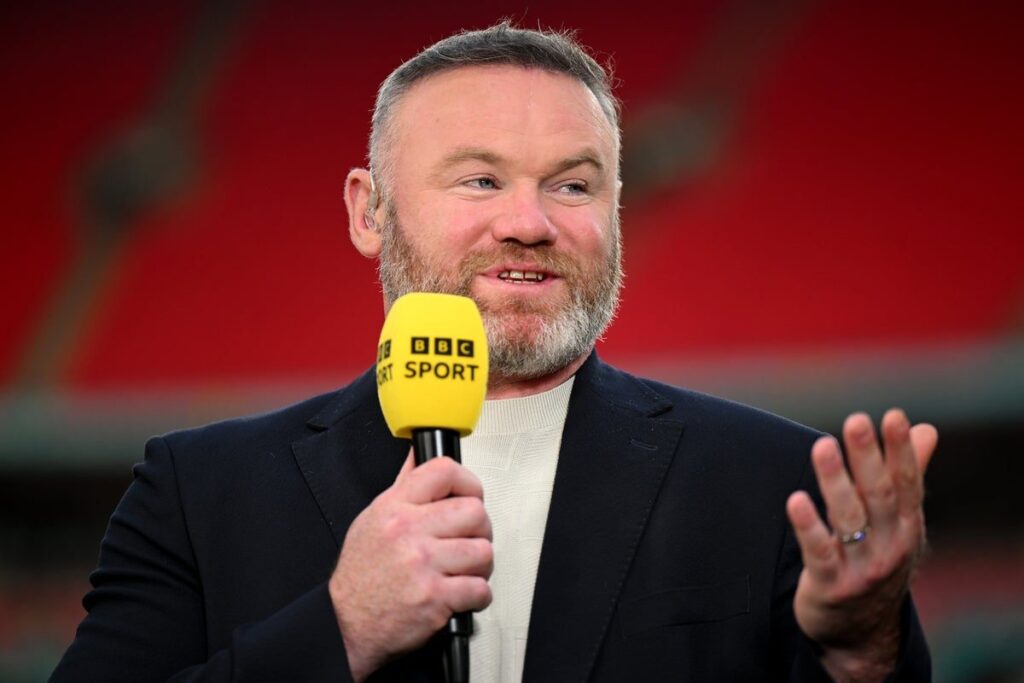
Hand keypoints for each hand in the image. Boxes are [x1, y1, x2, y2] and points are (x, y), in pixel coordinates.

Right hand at [329, 453, 492, 680]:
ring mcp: (423, 565)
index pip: (444, 471)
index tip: (471, 495)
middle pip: (475, 511)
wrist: (345, 623)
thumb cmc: (360, 574)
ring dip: (480, 566)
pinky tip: (462, 594)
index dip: (468, 482)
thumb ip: (403, 486)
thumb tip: (418, 455)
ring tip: (464, 570)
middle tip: (469, 540)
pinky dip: (478, 596)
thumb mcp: (373, 518)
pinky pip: (480, 589)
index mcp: (395, 507)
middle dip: (480, 529)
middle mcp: (409, 531)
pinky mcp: (434, 598)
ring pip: (483, 551)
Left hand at [786, 409, 937, 680]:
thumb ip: (908, 475)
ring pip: (849, 519)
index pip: (907, 483)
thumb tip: (926, 428)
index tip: (893, 416)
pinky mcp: (830, 585)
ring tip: (823, 445)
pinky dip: (808, 526)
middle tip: (856, 421)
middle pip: (879, 495)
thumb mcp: (898, 523)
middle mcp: (890, 546)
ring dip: (835, 481)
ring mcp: (862, 568)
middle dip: (868, 457)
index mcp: (907, 526)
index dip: (901, 450)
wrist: (860, 632)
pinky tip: (795, 499)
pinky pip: (819, 552)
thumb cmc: (877, 560)